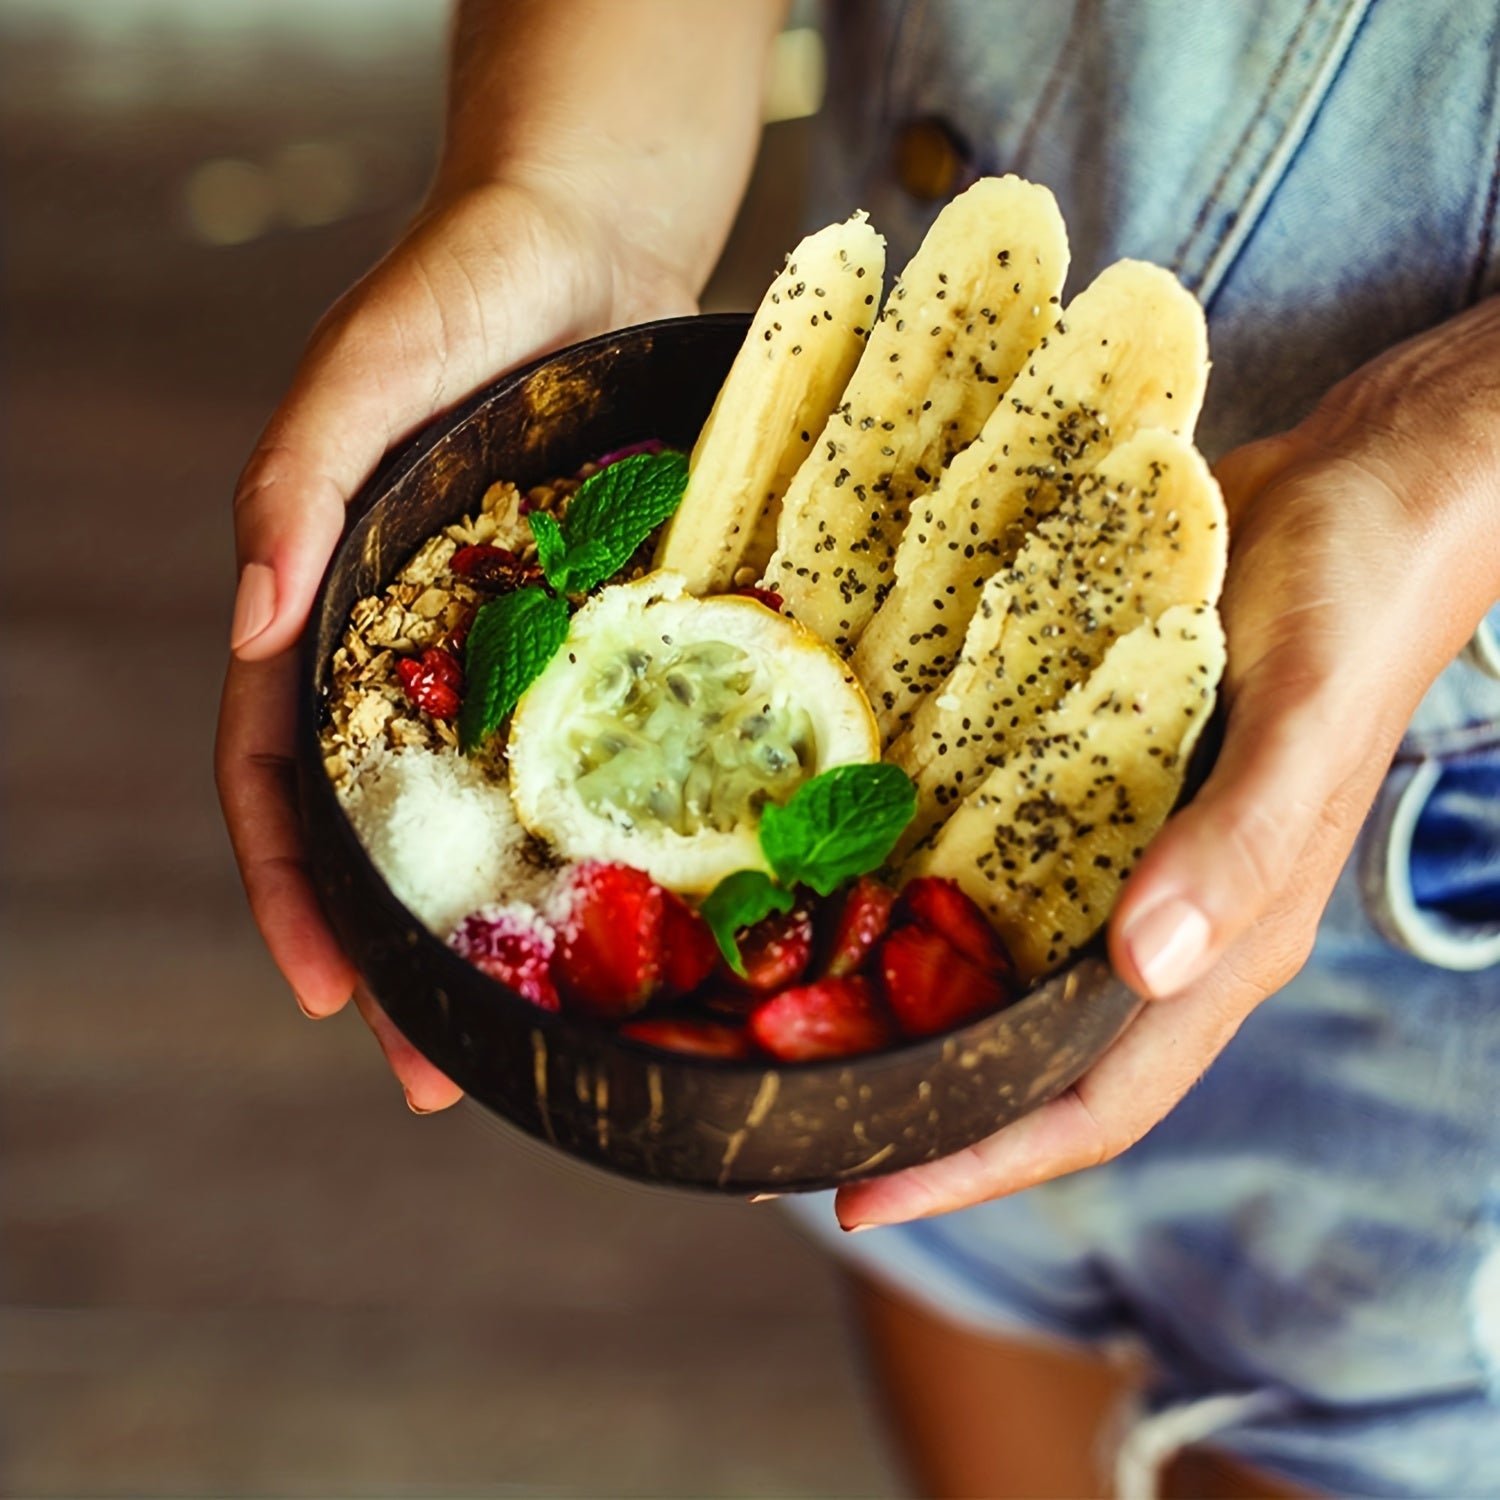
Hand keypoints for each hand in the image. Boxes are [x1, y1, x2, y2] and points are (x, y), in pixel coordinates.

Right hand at [215, 178, 696, 1111]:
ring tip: (550, 1024)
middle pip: (396, 825)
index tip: (331, 998)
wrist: (594, 230)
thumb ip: (295, 481)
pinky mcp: (605, 623)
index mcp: (336, 611)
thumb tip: (247, 620)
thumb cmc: (462, 284)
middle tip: (440, 1076)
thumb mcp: (361, 369)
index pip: (283, 779)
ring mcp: (517, 646)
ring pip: (503, 804)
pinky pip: (605, 738)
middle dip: (407, 953)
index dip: (294, 890)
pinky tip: (653, 893)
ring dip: (511, 914)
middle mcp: (422, 648)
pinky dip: (610, 821)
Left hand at [836, 301, 1499, 1227]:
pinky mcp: (1087, 782)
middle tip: (783, 1108)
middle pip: (1028, 1055)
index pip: (1097, 1101)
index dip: (983, 1163)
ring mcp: (1120, 851)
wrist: (1361, 486)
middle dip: (918, 1101)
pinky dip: (918, 887)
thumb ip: (1243, 840)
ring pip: (1001, 965)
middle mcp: (1162, 917)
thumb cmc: (1357, 598)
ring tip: (782, 1012)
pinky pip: (993, 860)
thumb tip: (1152, 968)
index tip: (862, 1200)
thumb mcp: (1305, 711)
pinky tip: (838, 874)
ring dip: (903, 1003)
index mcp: (1224, 939)